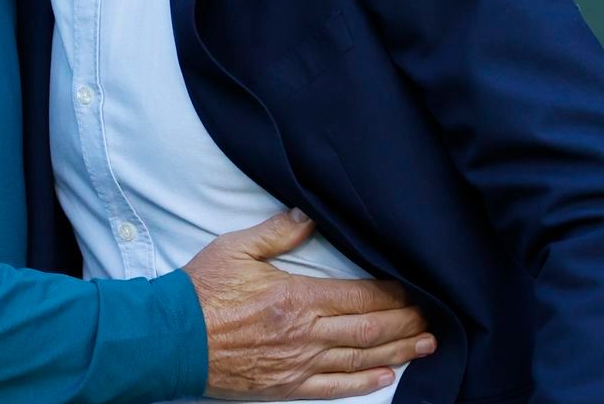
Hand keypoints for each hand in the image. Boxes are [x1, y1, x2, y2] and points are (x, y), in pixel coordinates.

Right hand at [185, 210, 434, 399]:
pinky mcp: (286, 386)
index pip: (360, 296)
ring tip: (426, 345)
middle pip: (370, 329)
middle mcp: (305, 334)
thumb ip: (276, 233)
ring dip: (398, 352)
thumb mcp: (235, 249)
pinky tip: (387, 377)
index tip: (413, 290)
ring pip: (361, 360)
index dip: (393, 294)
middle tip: (432, 318)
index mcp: (296, 297)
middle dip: (406, 323)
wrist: (172, 339)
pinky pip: (334, 388)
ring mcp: (298, 364)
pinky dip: (364, 384)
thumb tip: (308, 217)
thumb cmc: (201, 291)